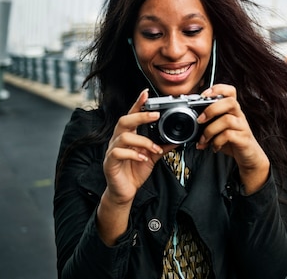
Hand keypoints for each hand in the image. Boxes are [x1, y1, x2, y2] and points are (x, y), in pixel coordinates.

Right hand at [102, 89, 176, 204]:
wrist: (125, 192)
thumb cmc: (134, 172)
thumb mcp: (152, 157)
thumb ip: (162, 147)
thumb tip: (177, 139)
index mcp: (128, 136)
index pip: (131, 116)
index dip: (137, 104)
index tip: (146, 94)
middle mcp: (118, 140)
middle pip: (124, 120)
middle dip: (140, 116)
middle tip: (155, 115)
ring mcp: (112, 151)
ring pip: (123, 136)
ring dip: (143, 141)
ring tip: (154, 149)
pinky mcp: (110, 163)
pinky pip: (118, 153)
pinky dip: (133, 154)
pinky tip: (143, 158)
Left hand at [196, 84, 269, 193]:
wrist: (248, 156)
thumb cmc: (232, 141)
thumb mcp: (218, 129)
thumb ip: (207, 124)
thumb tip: (190, 125)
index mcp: (232, 109)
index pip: (230, 91)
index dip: (217, 89)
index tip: (203, 96)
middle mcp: (238, 115)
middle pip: (230, 102)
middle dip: (211, 109)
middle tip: (200, 120)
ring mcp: (242, 126)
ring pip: (227, 120)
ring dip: (210, 130)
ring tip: (204, 139)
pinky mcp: (243, 139)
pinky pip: (229, 135)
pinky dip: (217, 142)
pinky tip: (214, 147)